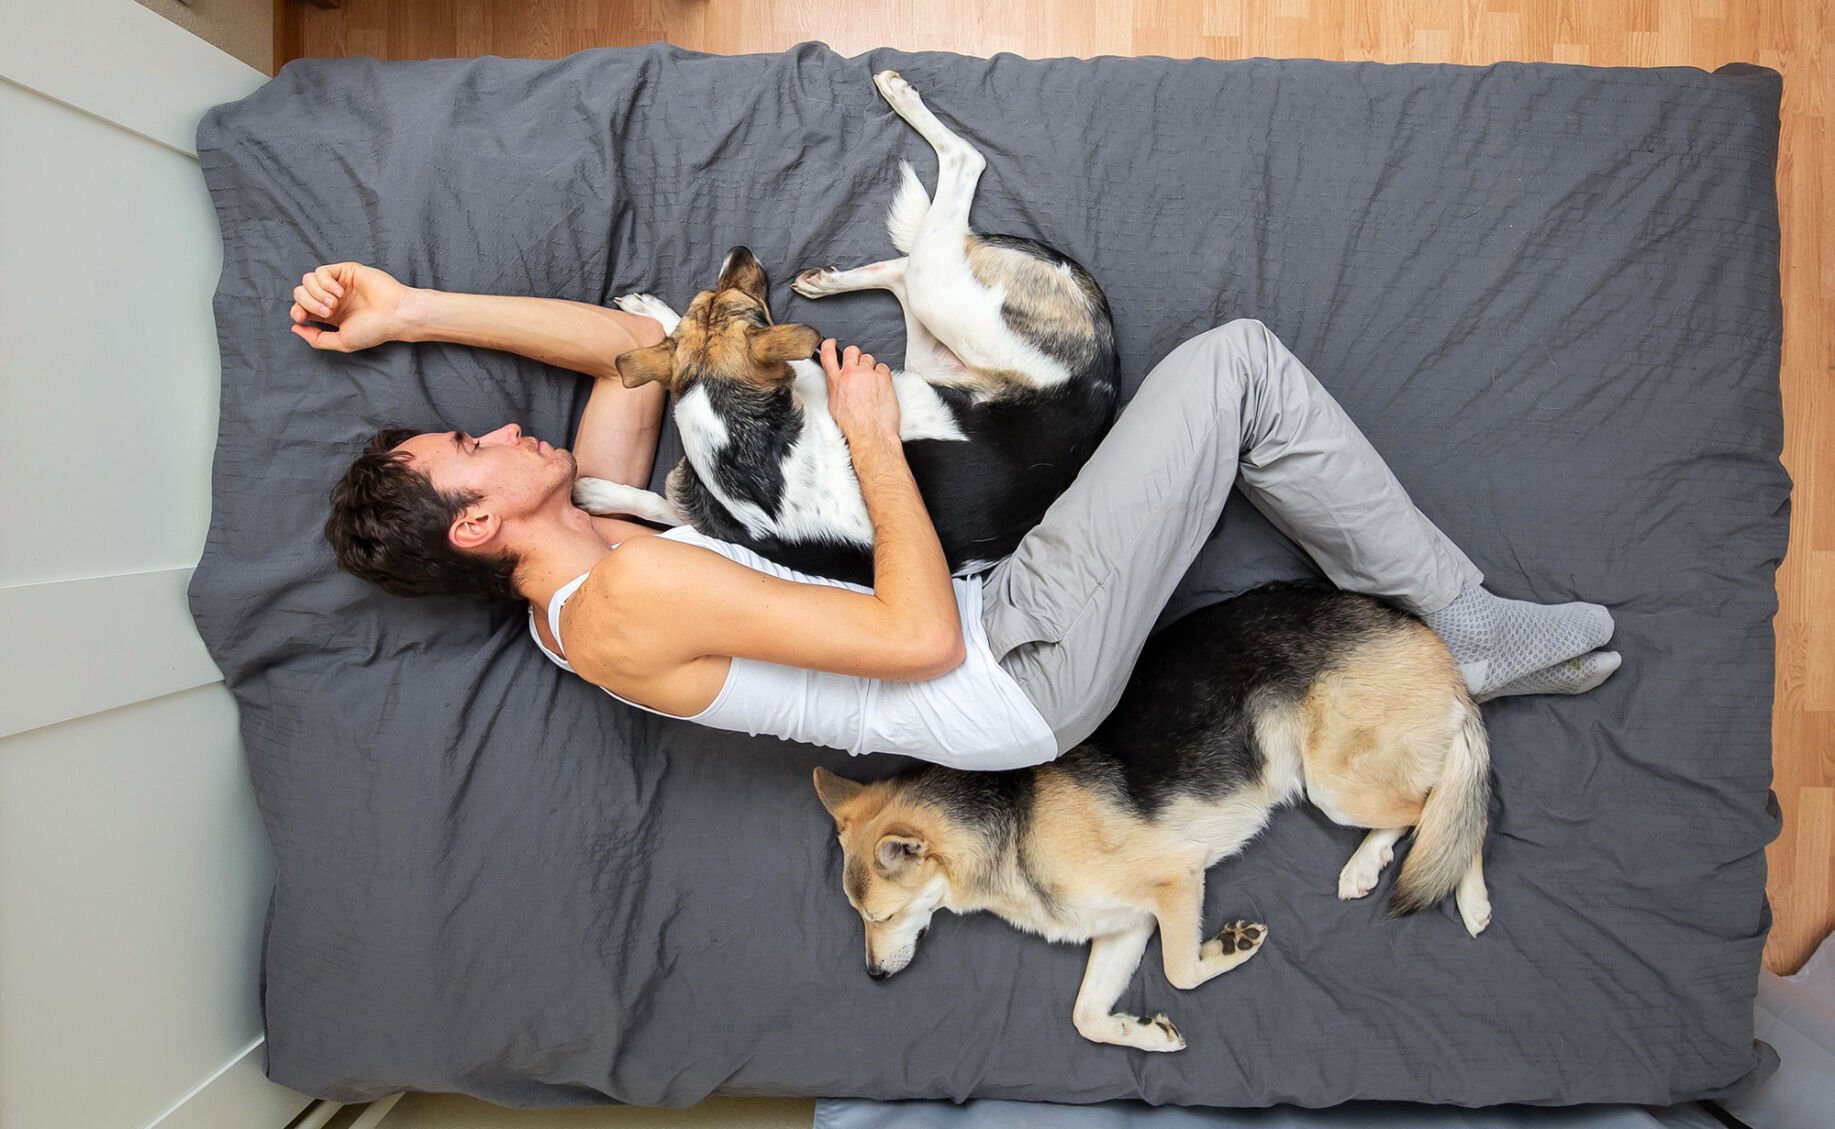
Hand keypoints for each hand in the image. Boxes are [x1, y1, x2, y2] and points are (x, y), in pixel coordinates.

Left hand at [288, 262, 411, 351]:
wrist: (393, 314)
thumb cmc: (373, 330)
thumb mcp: (342, 342)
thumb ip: (316, 339)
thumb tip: (295, 327)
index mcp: (329, 314)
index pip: (301, 308)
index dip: (297, 311)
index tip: (302, 317)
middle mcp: (331, 297)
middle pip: (300, 293)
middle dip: (309, 303)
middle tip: (329, 312)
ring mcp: (337, 283)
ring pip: (307, 280)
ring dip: (317, 294)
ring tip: (335, 303)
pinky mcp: (345, 270)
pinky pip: (321, 271)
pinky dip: (325, 282)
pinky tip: (340, 292)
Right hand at [820, 338, 899, 443]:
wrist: (871, 434)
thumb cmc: (854, 426)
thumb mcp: (834, 406)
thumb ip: (836, 389)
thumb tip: (838, 384)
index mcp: (836, 381)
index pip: (828, 354)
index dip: (829, 344)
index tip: (831, 342)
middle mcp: (851, 375)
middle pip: (852, 351)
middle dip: (855, 355)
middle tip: (859, 366)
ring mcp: (867, 374)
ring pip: (869, 358)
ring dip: (869, 367)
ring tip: (871, 382)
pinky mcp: (883, 377)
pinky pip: (883, 367)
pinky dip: (882, 374)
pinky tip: (881, 386)